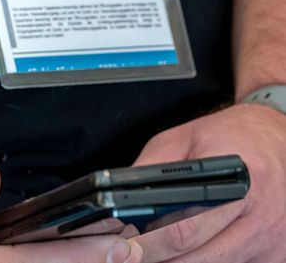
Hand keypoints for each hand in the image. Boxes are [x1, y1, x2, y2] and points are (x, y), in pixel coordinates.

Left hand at [131, 104, 285, 261]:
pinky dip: (207, 262)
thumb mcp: (182, 140)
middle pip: (199, 257)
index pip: (185, 229)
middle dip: (157, 259)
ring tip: (155, 251)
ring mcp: (274, 240)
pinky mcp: (279, 255)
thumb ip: (150, 170)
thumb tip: (117, 202)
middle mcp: (262, 214)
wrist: (276, 138)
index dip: (149, 244)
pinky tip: (191, 250)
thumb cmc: (227, 137)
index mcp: (237, 180)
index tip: (124, 250)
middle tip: (128, 256)